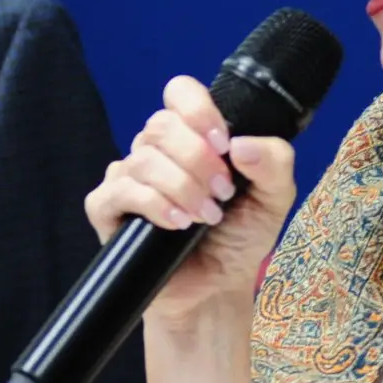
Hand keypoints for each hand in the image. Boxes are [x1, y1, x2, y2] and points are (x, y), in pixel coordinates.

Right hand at [84, 76, 296, 326]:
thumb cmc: (240, 238)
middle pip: (161, 125)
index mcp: (192, 136)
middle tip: (223, 194)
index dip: (198, 109)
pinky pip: (120, 190)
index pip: (180, 92)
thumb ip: (274, 162)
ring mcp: (127, 177)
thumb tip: (241, 144)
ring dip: (182, 187)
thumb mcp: (274, 198)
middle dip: (198, 160)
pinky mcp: (107, 208)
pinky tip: (177, 224)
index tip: (223, 144)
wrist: (217, 290)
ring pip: (143, 159)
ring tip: (205, 216)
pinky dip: (153, 204)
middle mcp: (156, 150)